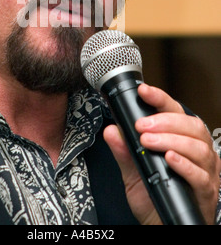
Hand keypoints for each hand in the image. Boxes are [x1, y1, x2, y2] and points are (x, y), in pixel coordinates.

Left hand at [104, 84, 220, 224]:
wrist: (162, 227)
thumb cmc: (153, 197)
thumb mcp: (133, 172)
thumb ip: (124, 151)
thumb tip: (112, 130)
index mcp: (182, 139)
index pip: (176, 111)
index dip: (160, 98)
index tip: (143, 91)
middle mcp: (198, 151)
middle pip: (191, 125)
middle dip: (164, 121)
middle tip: (141, 126)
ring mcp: (205, 171)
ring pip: (197, 147)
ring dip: (170, 140)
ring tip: (148, 141)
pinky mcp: (206, 192)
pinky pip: (201, 175)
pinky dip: (184, 165)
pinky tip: (169, 159)